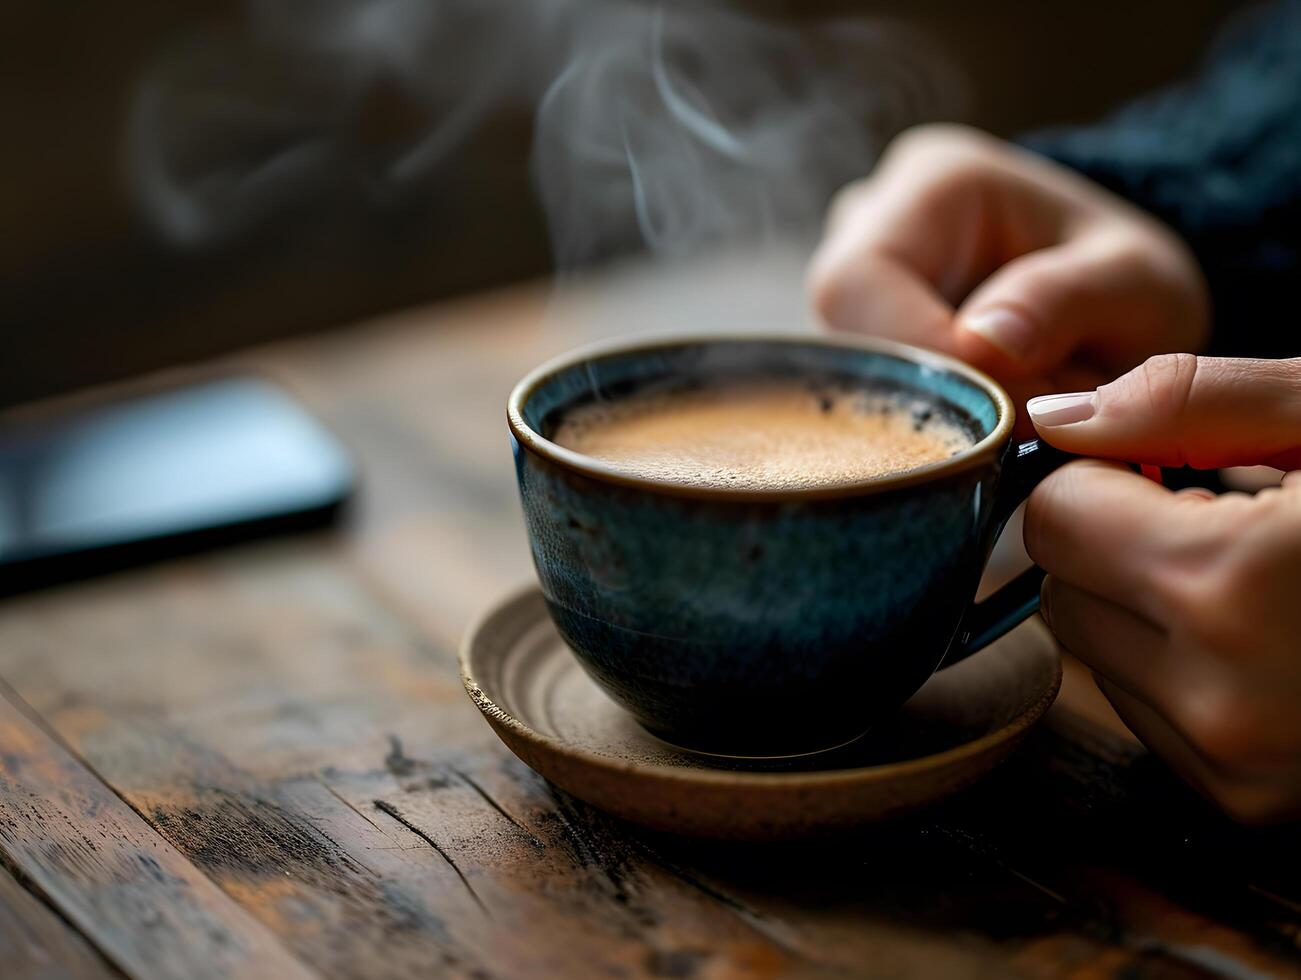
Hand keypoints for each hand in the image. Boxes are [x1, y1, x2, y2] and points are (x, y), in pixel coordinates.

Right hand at [807, 125, 1208, 425]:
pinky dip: (924, 425)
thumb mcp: (1136, 281)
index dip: (917, 353)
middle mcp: (868, 226)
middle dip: (927, 397)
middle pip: (841, 333)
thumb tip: (980, 345)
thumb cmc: (1124, 277)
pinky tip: (982, 420)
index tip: (1002, 406)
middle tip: (1019, 425)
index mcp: (934, 183)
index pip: (862, 280)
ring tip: (1015, 415)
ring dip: (928, 417)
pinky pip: (863, 398)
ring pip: (847, 375)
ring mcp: (853, 287)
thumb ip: (1066, 302)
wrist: (1113, 297)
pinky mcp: (855, 341)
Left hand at [1025, 354, 1300, 822]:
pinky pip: (1148, 713)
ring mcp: (1241, 770)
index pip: (1053, 519)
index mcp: (1235, 590)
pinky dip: (1181, 667)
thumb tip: (1053, 418)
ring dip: (1145, 608)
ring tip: (1260, 579)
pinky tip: (1270, 635)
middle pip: (1062, 592)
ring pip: (1096, 657)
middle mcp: (1223, 702)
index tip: (1164, 465)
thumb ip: (1186, 402)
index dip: (1102, 476)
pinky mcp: (1255, 807)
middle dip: (1114, 542)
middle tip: (1215, 516)